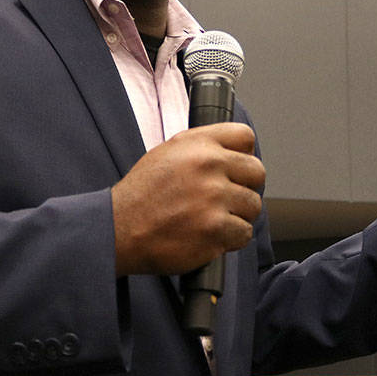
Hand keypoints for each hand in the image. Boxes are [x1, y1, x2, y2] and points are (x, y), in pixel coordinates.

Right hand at [111, 123, 264, 275]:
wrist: (119, 229)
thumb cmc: (141, 195)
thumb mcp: (167, 153)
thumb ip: (201, 149)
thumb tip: (232, 153)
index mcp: (198, 144)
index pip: (245, 136)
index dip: (243, 154)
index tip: (236, 168)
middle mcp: (209, 165)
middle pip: (257, 172)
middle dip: (246, 187)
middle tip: (228, 199)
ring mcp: (214, 198)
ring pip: (253, 205)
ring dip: (238, 215)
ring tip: (213, 219)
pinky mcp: (215, 229)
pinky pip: (244, 233)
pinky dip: (231, 239)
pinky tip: (210, 236)